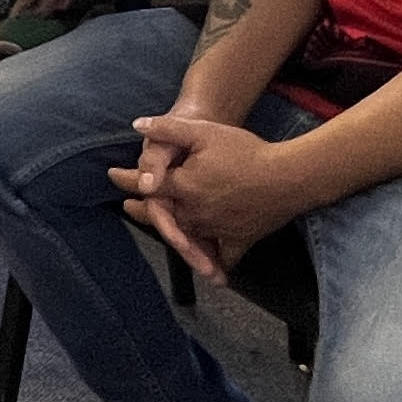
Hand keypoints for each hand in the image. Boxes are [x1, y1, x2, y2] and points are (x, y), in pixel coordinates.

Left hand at [108, 111, 301, 282]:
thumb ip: (167, 129)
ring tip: (163, 231)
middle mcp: (194, 212)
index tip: (113, 176)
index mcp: (183, 186)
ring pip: (188, 236)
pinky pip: (224, 256)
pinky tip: (215, 275)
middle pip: (163, 215)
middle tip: (128, 207)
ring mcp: (216, 229)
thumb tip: (136, 126)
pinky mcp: (239, 239)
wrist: (288, 176)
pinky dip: (217, 264)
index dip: (127, 179)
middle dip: (143, 210)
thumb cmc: (246, 151)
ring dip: (172, 234)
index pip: (146, 184)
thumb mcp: (204, 132)